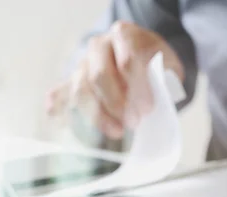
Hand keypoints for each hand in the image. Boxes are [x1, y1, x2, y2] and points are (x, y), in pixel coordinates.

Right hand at [46, 21, 184, 139]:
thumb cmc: (156, 66)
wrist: (143, 60)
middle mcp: (100, 45)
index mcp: (125, 34)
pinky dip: (59, 108)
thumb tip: (152, 104)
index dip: (137, 88)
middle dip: (116, 103)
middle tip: (133, 123)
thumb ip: (160, 81)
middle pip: (100, 75)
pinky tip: (59, 119)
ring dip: (98, 114)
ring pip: (81, 88)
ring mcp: (83, 62)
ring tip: (117, 131)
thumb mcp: (168, 67)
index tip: (147, 109)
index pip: (128, 61)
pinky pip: (61, 94)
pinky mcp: (72, 80)